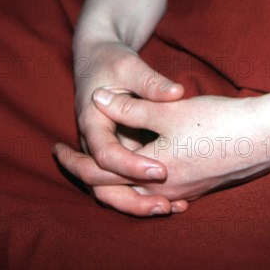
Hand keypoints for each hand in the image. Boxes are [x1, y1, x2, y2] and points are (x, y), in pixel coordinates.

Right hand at [55, 41, 188, 215]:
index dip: (131, 165)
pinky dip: (147, 193)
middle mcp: (95, 143)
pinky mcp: (120, 155)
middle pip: (102, 185)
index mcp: (92, 122)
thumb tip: (176, 93)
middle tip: (165, 206)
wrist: (97, 60)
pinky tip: (177, 202)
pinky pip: (127, 182)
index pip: (105, 154)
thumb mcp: (129, 65)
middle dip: (132, 200)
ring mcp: (106, 152)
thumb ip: (150, 82)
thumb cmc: (112, 60)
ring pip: (114, 189)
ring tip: (174, 209)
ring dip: (140, 203)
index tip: (161, 170)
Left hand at [67, 89, 269, 201]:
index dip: (73, 162)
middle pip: (113, 194)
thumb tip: (99, 99)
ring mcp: (184, 193)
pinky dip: (145, 190)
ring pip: (138, 198)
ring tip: (103, 172)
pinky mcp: (201, 189)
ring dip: (116, 186)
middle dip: (87, 178)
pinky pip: (162, 196)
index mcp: (150, 173)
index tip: (57, 149)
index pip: (97, 176)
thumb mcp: (169, 111)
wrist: (267, 138)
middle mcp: (164, 192)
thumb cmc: (218, 122)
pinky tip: (147, 181)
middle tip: (68, 160)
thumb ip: (130, 109)